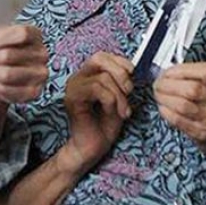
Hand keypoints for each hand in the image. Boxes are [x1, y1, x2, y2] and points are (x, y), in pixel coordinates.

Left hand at [0, 25, 48, 103]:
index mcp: (35, 35)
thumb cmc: (2, 49)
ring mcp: (39, 75)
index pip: (22, 34)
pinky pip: (7, 90)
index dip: (0, 38)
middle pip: (9, 56)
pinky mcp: (33, 92)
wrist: (7, 71)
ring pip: (6, 75)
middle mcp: (41, 54)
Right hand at [58, 52, 132, 175]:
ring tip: (123, 111)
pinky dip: (111, 101)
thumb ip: (120, 82)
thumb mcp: (118, 98)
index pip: (101, 56)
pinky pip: (97, 90)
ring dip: (119, 95)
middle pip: (99, 59)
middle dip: (120, 73)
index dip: (119, 61)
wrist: (92, 148)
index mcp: (87, 76)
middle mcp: (77, 78)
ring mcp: (73, 88)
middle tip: (129, 91)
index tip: (132, 72)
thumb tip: (130, 68)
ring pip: (103, 78)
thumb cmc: (104, 125)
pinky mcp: (73, 99)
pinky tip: (113, 113)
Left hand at [153, 62, 205, 157]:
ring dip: (164, 97)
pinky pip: (178, 120)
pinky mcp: (202, 134)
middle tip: (159, 83)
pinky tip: (163, 107)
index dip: (181, 69)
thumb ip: (200, 77)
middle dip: (169, 84)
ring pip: (183, 105)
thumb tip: (171, 70)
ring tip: (159, 94)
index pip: (205, 71)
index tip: (168, 71)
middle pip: (193, 89)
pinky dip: (166, 111)